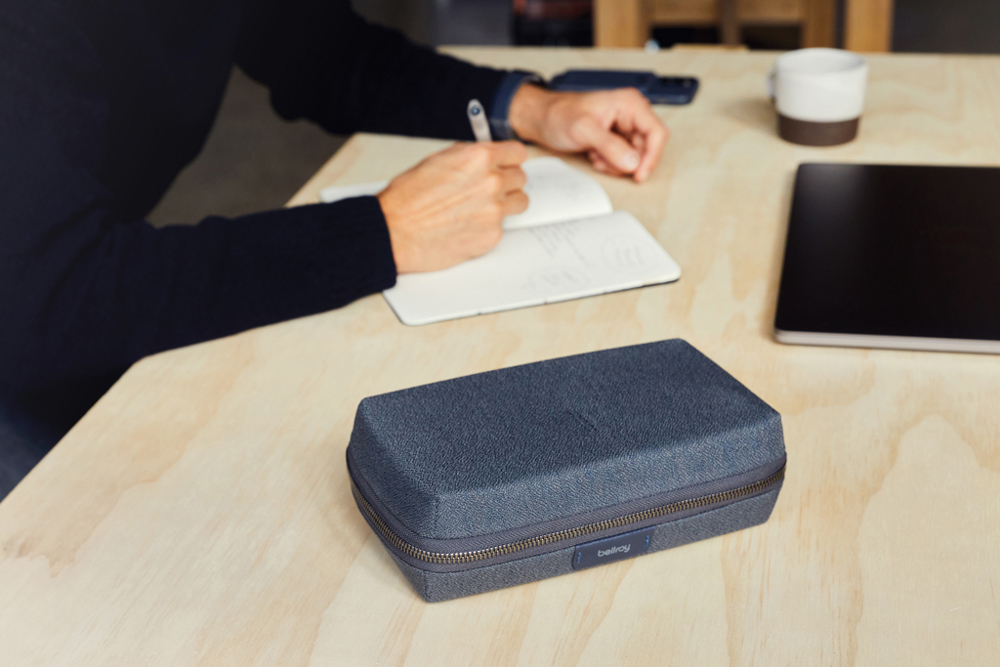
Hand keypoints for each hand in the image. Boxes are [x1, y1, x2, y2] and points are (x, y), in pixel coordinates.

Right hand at [377, 141, 528, 272]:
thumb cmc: (408, 198)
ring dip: (505, 203)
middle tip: (488, 188)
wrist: (395, 232)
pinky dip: (489, 226)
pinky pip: (502, 226)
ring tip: (481, 207)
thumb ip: (469, 156)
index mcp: (480, 158)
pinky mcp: (492, 236)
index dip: (509, 158)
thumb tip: (486, 154)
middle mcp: (492, 183)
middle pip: (520, 177)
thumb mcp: (438, 160)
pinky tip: (467, 225)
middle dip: (506, 181)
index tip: (505, 163)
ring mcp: (495, 211)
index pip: (518, 152)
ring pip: (519, 202)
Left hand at [508, 84, 668, 181]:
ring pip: (634, 157)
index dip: (651, 156)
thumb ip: (610, 146)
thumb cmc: (559, 115)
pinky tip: (594, 155)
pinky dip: (610, 163)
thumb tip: (632, 162)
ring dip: (615, 163)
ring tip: (596, 154)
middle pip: (646, 148)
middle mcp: (631, 114)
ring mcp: (624, 127)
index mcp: (630, 103)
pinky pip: (623, 159)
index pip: (656, 133)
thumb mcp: (584, 129)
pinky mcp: (616, 139)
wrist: (542, 119)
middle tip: (604, 160)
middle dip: (625, 160)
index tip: (639, 173)